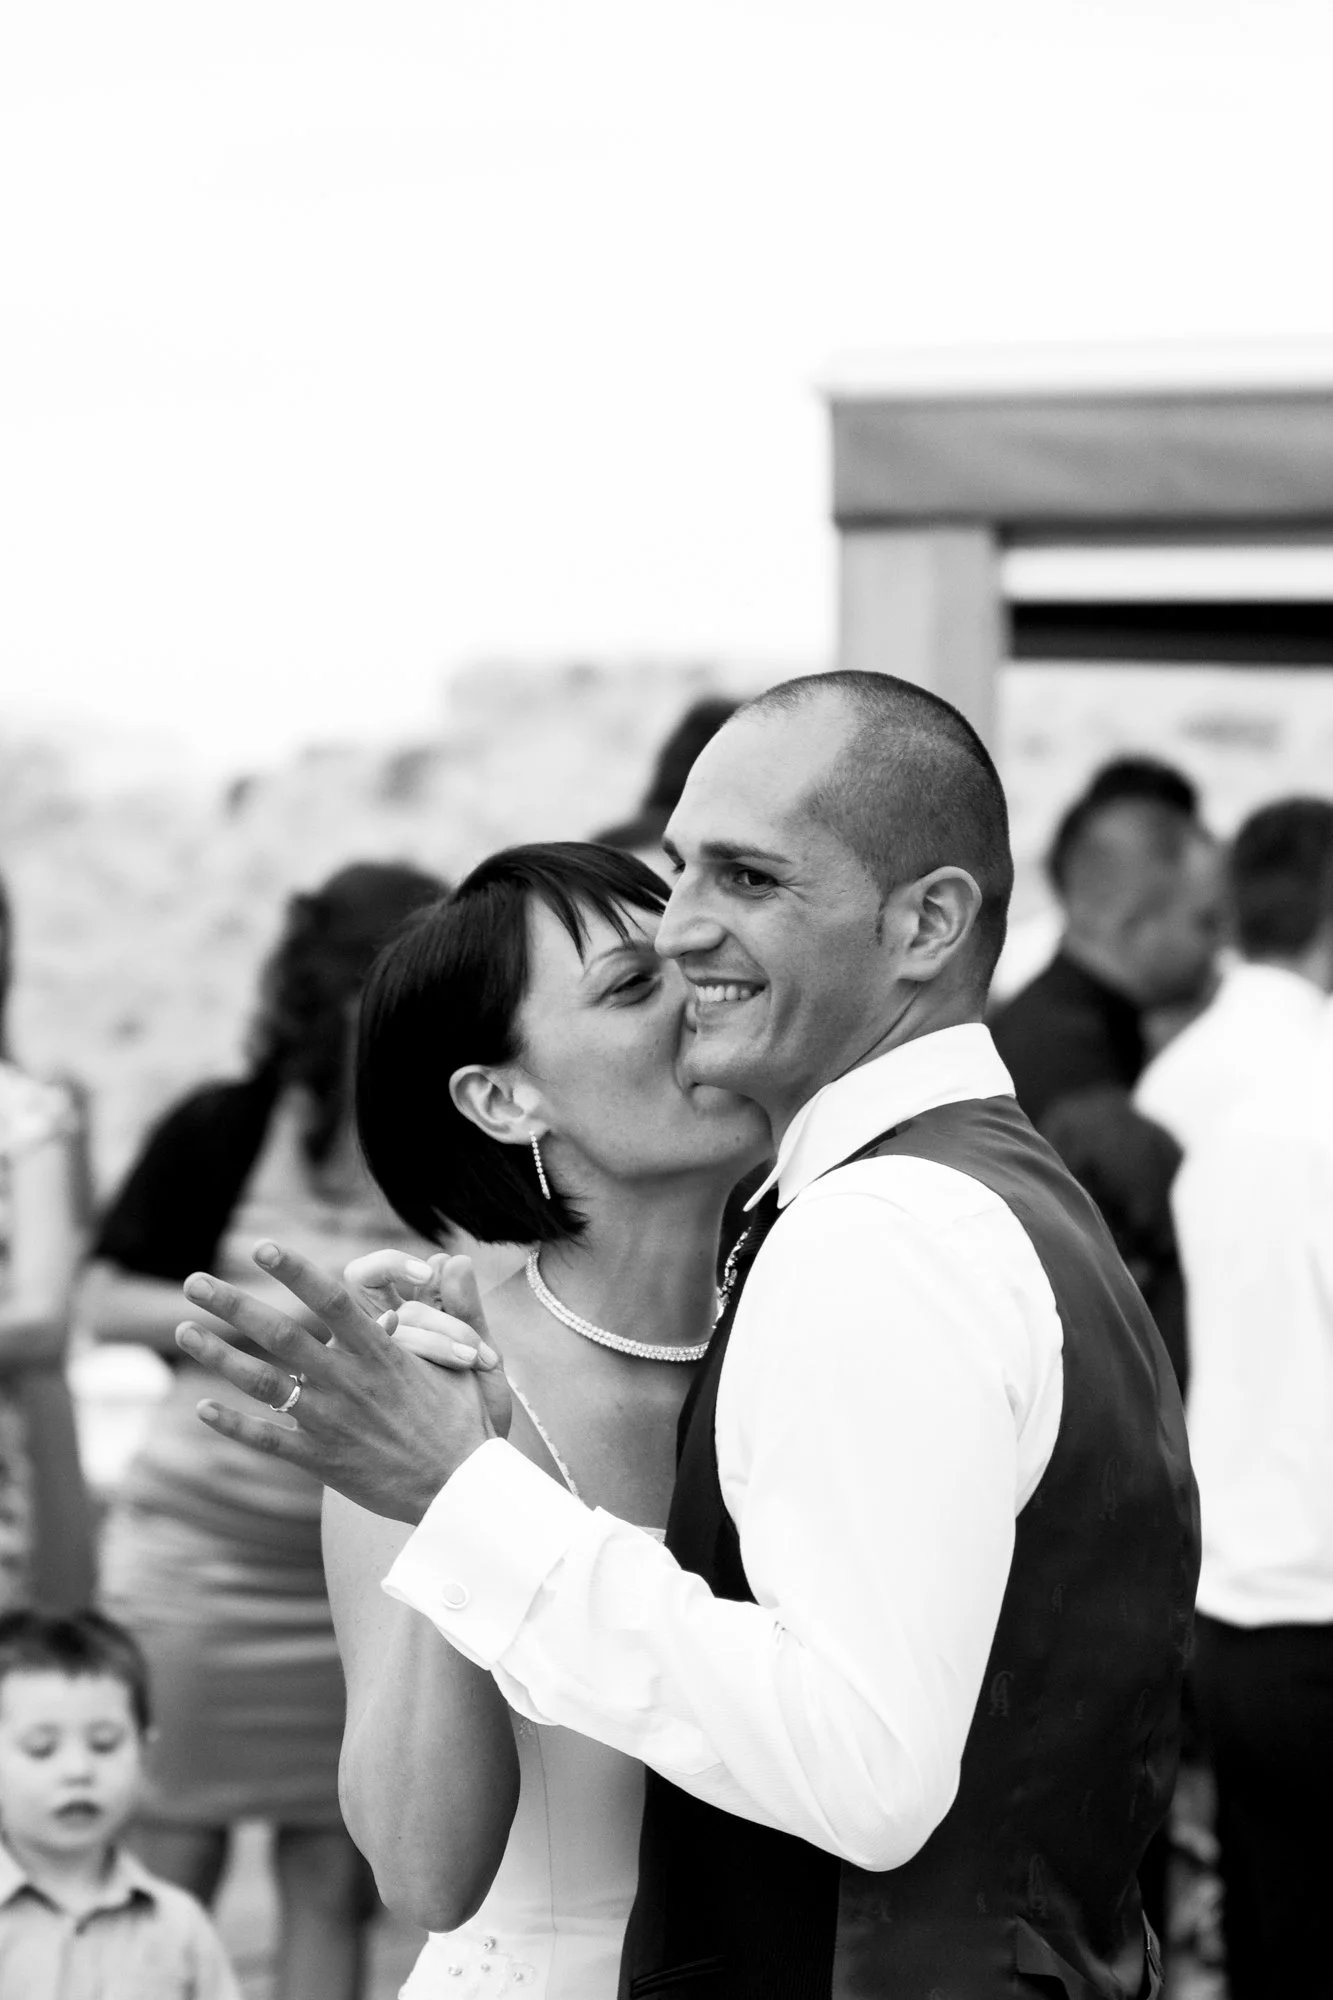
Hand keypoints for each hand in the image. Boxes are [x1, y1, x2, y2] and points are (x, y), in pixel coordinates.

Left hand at [175, 1240, 500, 1522]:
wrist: (459, 1496)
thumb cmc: (468, 1426)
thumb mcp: (474, 1362)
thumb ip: (464, 1308)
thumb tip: (455, 1259)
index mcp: (383, 1354)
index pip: (333, 1300)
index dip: (296, 1271)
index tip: (263, 1247)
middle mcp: (350, 1382)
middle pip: (281, 1335)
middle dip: (234, 1305)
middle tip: (195, 1282)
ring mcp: (331, 1422)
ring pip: (263, 1383)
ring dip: (220, 1356)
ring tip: (183, 1331)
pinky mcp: (322, 1459)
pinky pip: (268, 1440)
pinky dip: (233, 1425)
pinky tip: (202, 1407)